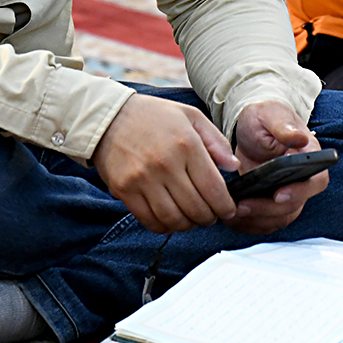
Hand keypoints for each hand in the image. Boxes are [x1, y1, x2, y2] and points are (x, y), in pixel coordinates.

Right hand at [91, 93, 238, 233]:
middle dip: (209, 218)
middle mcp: (165, 164)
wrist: (109, 117)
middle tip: (211, 216)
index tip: (228, 211)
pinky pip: (150, 221)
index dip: (225, 207)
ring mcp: (143, 179)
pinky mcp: (125, 190)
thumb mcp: (191, 116)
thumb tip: (233, 167)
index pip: (213, 189)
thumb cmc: (154, 116)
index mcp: (186, 145)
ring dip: (188, 225)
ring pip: (174, 220)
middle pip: (196, 209)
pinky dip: (164, 227)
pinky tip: (171, 219)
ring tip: (192, 219)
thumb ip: (216, 141)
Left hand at [229, 101, 327, 234]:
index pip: (316, 181)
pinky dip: (249, 223)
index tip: (278, 194)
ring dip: (257, 220)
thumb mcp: (270, 114)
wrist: (251, 128)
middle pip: (294, 206)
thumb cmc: (264, 118)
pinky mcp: (271, 203)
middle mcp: (302, 179)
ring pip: (279, 218)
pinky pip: (265, 222)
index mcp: (309, 156)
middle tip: (242, 206)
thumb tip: (298, 138)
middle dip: (267, 209)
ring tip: (232, 213)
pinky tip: (231, 218)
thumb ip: (283, 126)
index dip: (301, 192)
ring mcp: (287, 193)